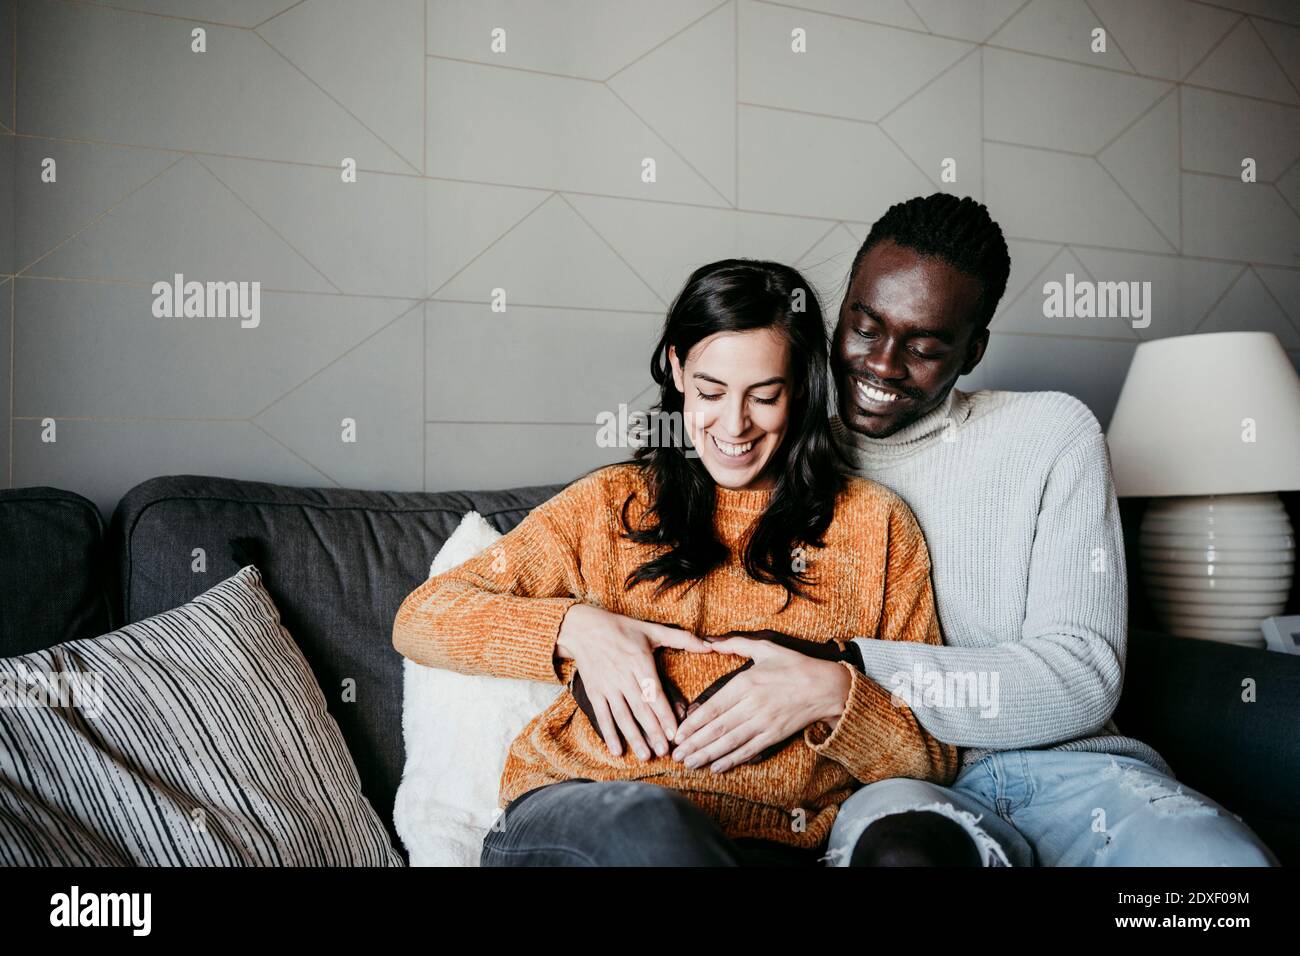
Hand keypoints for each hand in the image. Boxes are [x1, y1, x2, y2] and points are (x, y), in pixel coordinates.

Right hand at [556, 604, 712, 760]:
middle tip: (664, 752)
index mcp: (640, 662)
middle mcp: (623, 676)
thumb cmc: (621, 629)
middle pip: (640, 708)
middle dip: (652, 732)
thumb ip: (682, 639)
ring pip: (622, 715)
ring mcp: (607, 686)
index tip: (674, 733)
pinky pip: (602, 715)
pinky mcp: (594, 692)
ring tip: (645, 755)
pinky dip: (609, 733)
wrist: (583, 628)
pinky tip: (617, 750)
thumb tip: (709, 645)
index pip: (654, 693)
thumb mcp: (651, 630)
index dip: (664, 714)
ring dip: (633, 737)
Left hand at [670, 635, 850, 772]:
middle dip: (694, 744)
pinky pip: (749, 750)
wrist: (827, 687)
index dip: (694, 723)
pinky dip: (731, 759)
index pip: (714, 707)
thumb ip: (735, 644)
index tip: (678, 734)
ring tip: (689, 763)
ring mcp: (764, 722)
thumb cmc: (795, 665)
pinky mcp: (775, 735)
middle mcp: (753, 704)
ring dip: (707, 755)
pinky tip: (716, 767)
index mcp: (746, 682)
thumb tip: (709, 640)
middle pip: (717, 728)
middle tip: (676, 755)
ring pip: (730, 742)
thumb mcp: (766, 648)